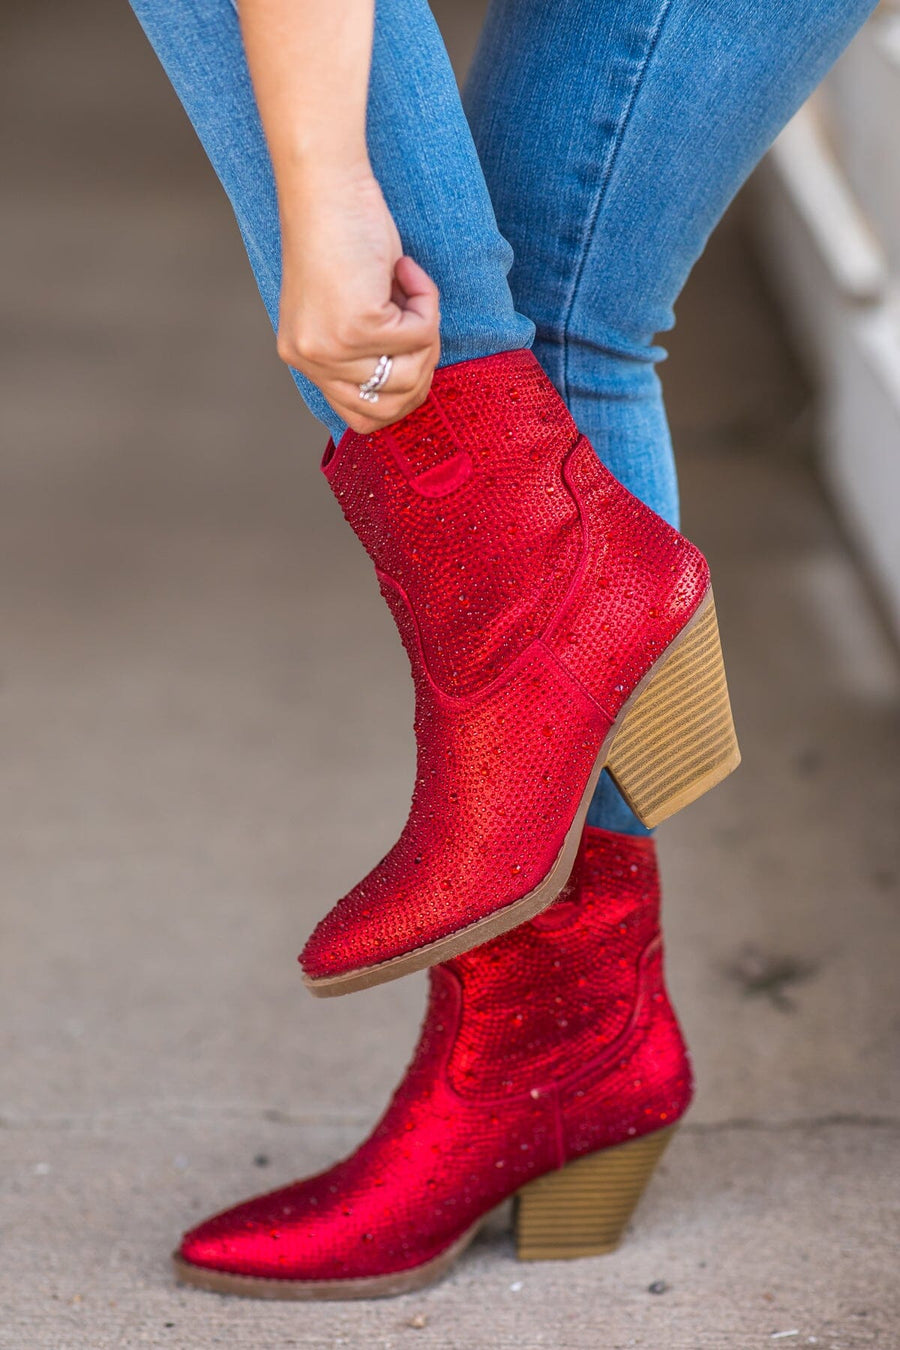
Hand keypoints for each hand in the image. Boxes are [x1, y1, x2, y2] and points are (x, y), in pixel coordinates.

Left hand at [275, 168, 440, 432]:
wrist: (328, 184)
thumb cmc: (342, 232)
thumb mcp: (347, 305)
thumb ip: (365, 349)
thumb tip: (413, 382)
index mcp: (303, 357)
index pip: (360, 417)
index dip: (400, 397)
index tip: (415, 358)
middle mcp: (311, 359)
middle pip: (390, 407)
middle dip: (421, 366)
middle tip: (420, 318)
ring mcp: (332, 348)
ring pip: (410, 374)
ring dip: (426, 332)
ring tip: (411, 289)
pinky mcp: (357, 326)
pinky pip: (420, 335)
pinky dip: (427, 301)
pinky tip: (406, 267)